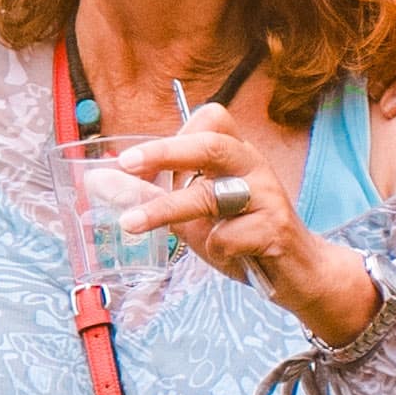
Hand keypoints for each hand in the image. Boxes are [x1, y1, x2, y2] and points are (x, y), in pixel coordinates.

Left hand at [115, 100, 380, 346]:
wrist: (299, 275)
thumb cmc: (242, 238)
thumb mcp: (191, 218)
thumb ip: (149, 197)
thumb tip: (96, 180)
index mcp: (236, 155)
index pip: (210, 120)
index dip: (169, 137)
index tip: (131, 162)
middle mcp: (254, 166)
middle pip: (211, 145)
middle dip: (164, 152)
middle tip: (125, 164)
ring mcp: (268, 196)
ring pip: (211, 194)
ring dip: (165, 208)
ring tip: (130, 224)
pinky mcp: (276, 229)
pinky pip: (228, 236)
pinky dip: (215, 248)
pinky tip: (230, 255)